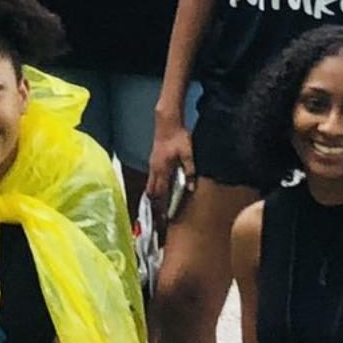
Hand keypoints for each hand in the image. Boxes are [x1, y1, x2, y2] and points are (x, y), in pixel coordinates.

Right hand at [145, 112, 194, 230]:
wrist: (167, 123)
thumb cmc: (178, 137)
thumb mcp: (188, 153)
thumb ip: (190, 170)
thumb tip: (191, 187)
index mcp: (162, 169)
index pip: (161, 193)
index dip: (162, 206)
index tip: (164, 219)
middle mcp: (155, 170)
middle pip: (152, 193)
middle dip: (155, 206)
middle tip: (159, 219)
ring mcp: (152, 166)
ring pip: (150, 186)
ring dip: (153, 199)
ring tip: (157, 210)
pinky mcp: (153, 162)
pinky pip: (151, 180)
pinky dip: (154, 189)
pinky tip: (159, 193)